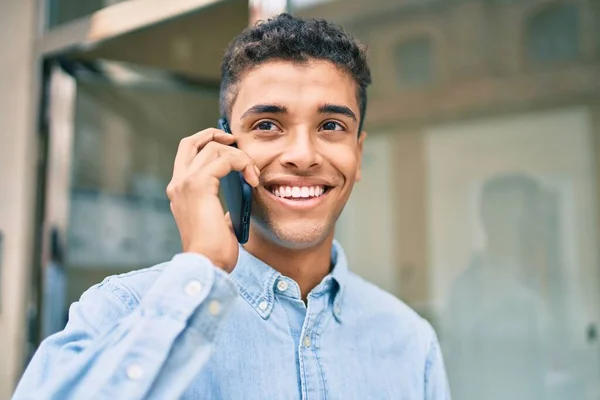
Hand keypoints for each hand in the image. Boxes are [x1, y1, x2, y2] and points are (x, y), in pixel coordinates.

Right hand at [166, 128, 259, 270]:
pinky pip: (225, 159)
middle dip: (216, 134)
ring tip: (253, 175)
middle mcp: (178, 183)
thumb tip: (239, 193)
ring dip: (239, 157)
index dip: (207, 142)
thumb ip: (220, 204)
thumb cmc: (214, 250)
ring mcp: (185, 183)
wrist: (207, 264)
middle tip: (237, 143)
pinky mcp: (199, 185)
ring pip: (213, 148)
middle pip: (192, 141)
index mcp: (179, 191)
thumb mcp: (216, 221)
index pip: (186, 153)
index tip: (230, 146)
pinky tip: (252, 180)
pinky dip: (243, 164)